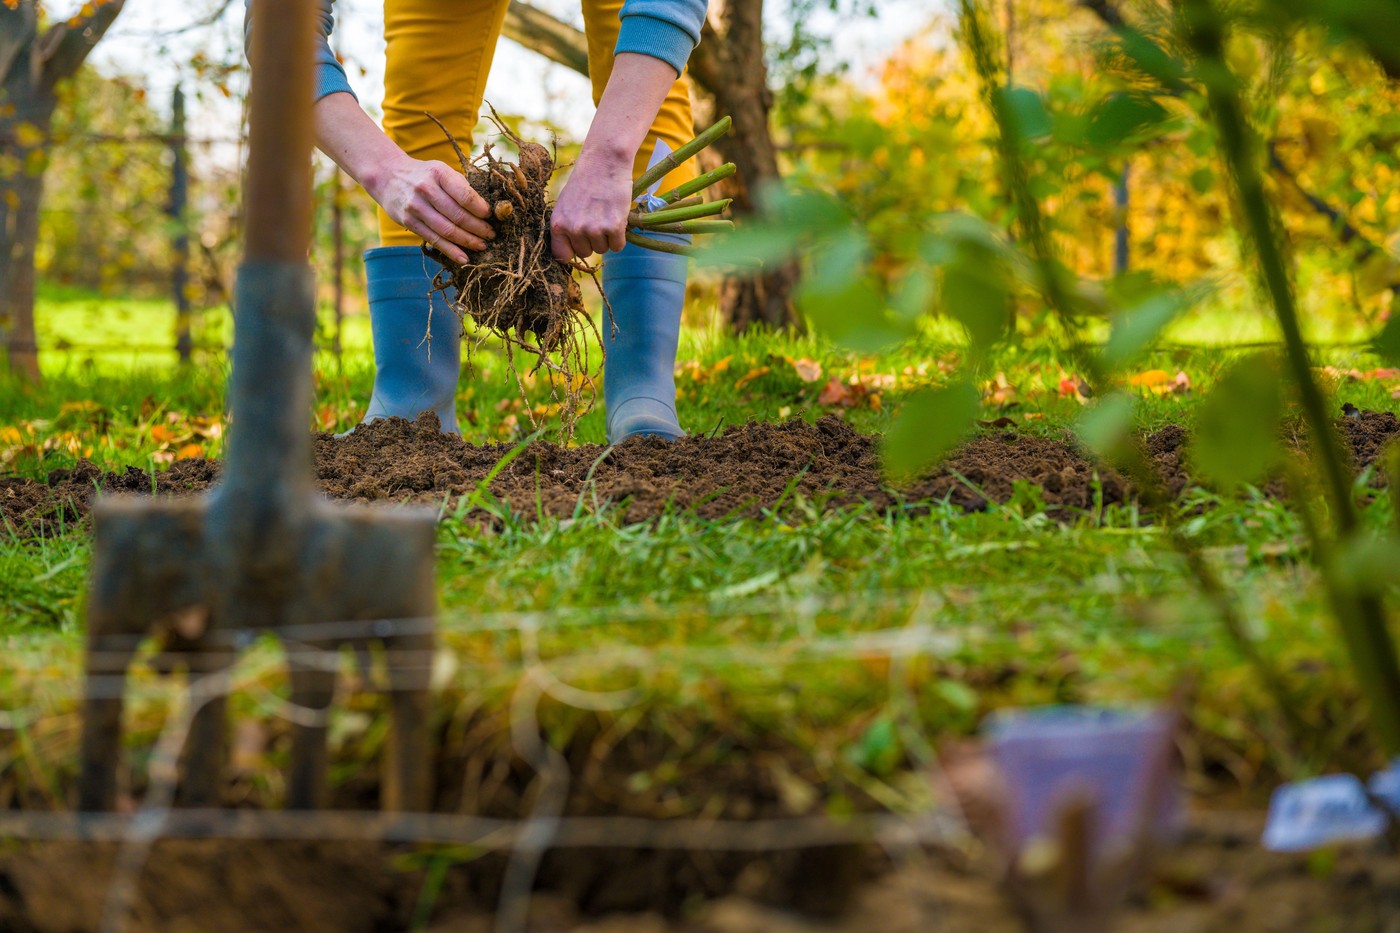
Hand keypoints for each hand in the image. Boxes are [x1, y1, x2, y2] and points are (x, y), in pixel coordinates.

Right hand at [368, 154, 494, 264]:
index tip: (491, 217)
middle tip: (491, 235)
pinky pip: (434, 240)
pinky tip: (464, 258)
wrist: (388, 176)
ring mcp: (416, 207)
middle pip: (457, 215)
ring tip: (482, 246)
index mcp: (439, 173)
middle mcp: (426, 189)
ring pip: (447, 230)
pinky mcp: (410, 222)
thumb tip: (486, 209)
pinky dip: (451, 251)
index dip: (480, 209)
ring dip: (467, 241)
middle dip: (478, 228)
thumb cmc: (424, 175)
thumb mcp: (442, 171)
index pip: (464, 195)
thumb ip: (461, 186)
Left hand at [550, 148, 633, 261]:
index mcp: (558, 224)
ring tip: (605, 214)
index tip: (579, 244)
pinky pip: (617, 246)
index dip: (572, 251)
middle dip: (592, 240)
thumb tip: (567, 255)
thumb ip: (565, 228)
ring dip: (607, 237)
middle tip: (596, 218)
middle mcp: (574, 229)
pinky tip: (616, 218)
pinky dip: (620, 237)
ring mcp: (594, 229)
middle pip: (586, 253)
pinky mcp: (613, 227)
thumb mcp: (565, 205)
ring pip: (603, 249)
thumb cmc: (585, 183)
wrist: (604, 162)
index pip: (561, 256)